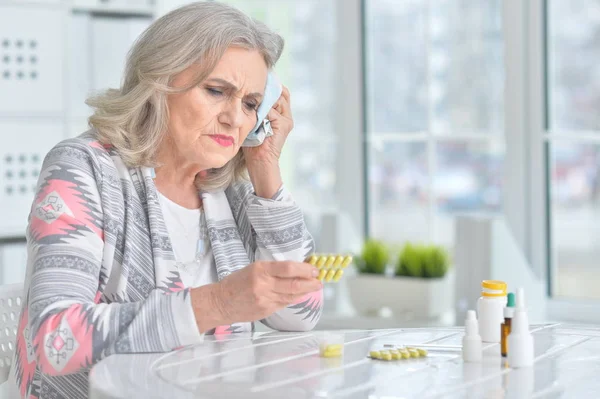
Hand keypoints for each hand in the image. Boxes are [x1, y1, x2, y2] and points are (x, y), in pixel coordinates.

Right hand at [190, 260, 321, 331]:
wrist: (220, 303)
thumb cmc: (235, 283)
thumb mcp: (253, 269)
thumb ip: (273, 271)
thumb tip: (295, 270)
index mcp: (260, 270)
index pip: (288, 268)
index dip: (304, 269)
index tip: (314, 269)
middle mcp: (263, 285)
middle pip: (294, 284)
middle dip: (311, 282)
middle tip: (320, 280)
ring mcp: (265, 300)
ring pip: (292, 295)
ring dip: (306, 291)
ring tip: (315, 287)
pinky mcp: (266, 311)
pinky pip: (284, 303)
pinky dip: (295, 298)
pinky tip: (301, 295)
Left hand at [242, 86, 292, 197]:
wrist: (259, 162)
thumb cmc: (253, 144)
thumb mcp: (253, 122)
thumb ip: (255, 109)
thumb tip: (244, 94)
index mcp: (281, 114)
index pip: (280, 92)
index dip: (270, 85)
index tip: (255, 82)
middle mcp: (286, 115)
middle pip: (280, 92)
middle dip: (266, 90)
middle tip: (252, 88)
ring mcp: (286, 119)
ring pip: (276, 99)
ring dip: (262, 100)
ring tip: (251, 104)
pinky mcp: (284, 124)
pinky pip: (271, 110)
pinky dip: (260, 111)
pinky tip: (253, 115)